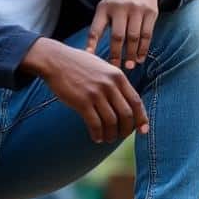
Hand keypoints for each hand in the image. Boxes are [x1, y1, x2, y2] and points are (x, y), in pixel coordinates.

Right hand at [20, 39, 148, 142]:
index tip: (143, 130)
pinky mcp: (82, 102)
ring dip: (111, 134)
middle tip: (121, 136)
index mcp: (118, 76)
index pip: (136, 101)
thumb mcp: (103, 67)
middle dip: (126, 130)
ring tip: (108, 138)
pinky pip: (95, 124)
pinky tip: (96, 138)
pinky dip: (98, 134)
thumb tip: (127, 103)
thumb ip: (115, 82)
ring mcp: (96, 93)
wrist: (55, 60)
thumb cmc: (79, 64)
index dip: (141, 118)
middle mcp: (110, 85)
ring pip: (111, 122)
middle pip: (126, 114)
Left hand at [86, 0, 158, 69]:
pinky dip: (143, 49)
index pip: (96, 28)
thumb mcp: (105, 8)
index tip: (89, 58)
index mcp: (105, 8)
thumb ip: (99, 25)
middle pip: (118, 36)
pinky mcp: (150, 12)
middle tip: (115, 68)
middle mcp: (120, 7)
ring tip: (129, 66)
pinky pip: (147, 35)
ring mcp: (137, 9)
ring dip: (131, 54)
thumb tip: (90, 53)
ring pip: (134, 37)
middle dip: (116, 55)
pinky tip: (140, 58)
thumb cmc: (118, 2)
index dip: (91, 44)